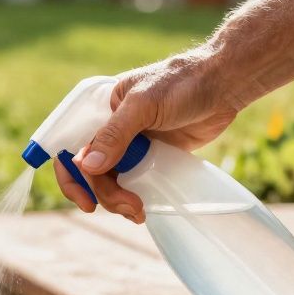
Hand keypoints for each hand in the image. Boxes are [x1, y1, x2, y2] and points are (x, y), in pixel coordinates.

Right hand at [59, 53, 238, 222]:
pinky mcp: (152, 156)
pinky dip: (133, 197)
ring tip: (138, 211)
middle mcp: (111, 129)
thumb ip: (115, 135)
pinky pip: (133, 182)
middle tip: (127, 206)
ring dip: (118, 201)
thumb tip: (86, 167)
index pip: (70, 145)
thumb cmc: (181, 83)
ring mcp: (131, 145)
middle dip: (104, 193)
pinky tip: (144, 207)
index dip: (70, 175)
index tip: (85, 200)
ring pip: (111, 181)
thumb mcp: (143, 106)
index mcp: (100, 110)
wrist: (223, 86)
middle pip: (91, 171)